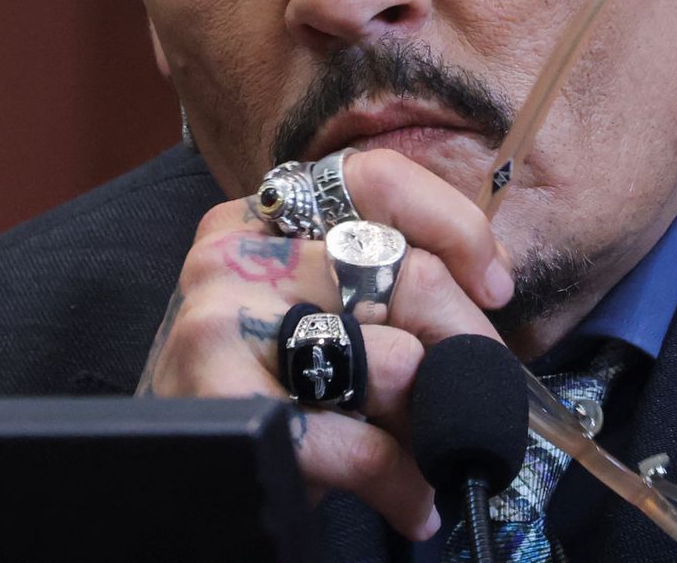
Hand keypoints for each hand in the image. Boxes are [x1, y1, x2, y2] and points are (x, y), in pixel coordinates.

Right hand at [136, 149, 515, 539]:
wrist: (182, 472)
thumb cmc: (270, 389)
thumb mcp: (327, 317)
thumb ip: (393, 283)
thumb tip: (489, 286)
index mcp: (267, 215)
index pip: (376, 179)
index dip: (454, 226)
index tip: (495, 286)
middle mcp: (236, 248)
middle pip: (405, 274)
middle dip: (460, 349)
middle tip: (471, 399)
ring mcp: (221, 314)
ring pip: (393, 359)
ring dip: (425, 421)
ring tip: (418, 452)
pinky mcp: (219, 392)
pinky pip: (353, 438)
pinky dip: (394, 476)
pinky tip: (406, 497)